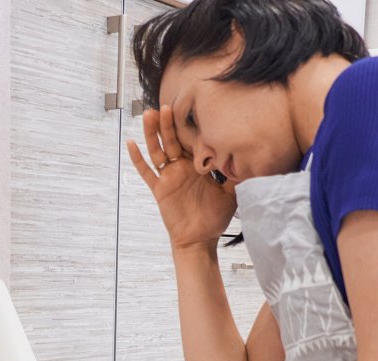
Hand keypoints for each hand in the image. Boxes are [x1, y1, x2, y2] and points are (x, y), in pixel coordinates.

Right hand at [126, 105, 235, 251]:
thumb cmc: (214, 217)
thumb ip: (235, 177)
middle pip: (171, 140)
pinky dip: (137, 159)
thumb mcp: (230, 194)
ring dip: (152, 134)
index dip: (188, 126)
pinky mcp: (159, 189)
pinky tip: (130, 144)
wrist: (201, 239)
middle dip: (168, 123)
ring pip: (157, 151)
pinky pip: (146, 172)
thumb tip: (247, 161)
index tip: (189, 107)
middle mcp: (181, 168)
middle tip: (165, 105)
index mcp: (197, 166)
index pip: (191, 141)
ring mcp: (168, 177)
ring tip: (148, 115)